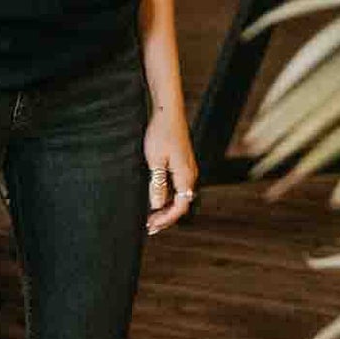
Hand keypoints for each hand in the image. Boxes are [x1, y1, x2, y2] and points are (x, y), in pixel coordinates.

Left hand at [144, 110, 197, 235]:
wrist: (168, 111)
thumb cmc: (160, 133)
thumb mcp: (155, 160)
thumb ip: (158, 183)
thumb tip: (157, 205)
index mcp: (186, 175)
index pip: (180, 207)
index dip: (166, 219)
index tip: (151, 226)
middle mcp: (190, 174)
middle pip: (181, 204)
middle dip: (166, 217)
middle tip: (148, 227)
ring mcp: (188, 168)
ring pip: (180, 195)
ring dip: (166, 208)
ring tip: (150, 217)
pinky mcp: (183, 163)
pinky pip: (178, 186)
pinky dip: (168, 196)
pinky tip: (156, 198)